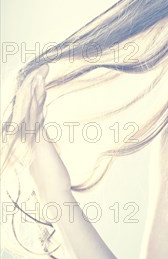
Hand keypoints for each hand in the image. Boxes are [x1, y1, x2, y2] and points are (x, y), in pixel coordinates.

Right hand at [12, 64, 72, 200]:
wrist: (53, 191)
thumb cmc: (51, 176)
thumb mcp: (46, 154)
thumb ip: (41, 142)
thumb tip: (42, 134)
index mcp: (27, 134)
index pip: (31, 108)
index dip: (35, 93)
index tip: (42, 78)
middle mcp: (24, 132)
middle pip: (27, 101)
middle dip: (35, 82)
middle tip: (45, 67)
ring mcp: (27, 134)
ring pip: (29, 103)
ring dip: (36, 85)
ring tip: (43, 69)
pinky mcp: (34, 136)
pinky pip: (33, 112)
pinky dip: (35, 97)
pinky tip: (40, 85)